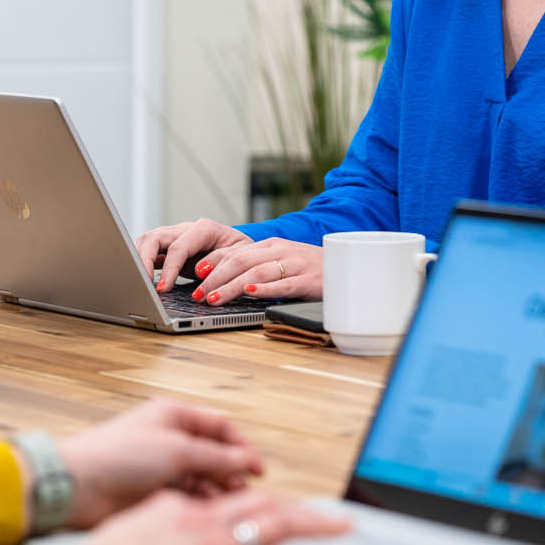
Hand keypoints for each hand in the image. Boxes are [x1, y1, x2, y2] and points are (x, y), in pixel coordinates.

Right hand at [24, 488, 348, 544]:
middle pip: (262, 502)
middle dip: (297, 506)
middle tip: (324, 511)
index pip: (226, 499)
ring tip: (341, 526)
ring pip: (280, 525)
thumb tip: (161, 539)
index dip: (254, 503)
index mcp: (177, 507)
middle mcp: (203, 521)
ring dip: (316, 523)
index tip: (270, 508)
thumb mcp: (125, 537)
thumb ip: (153, 532)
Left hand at [57, 401, 261, 527]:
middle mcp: (168, 439)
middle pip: (213, 454)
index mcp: (173, 416)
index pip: (219, 426)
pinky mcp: (152, 493)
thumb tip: (247, 460)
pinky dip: (200, 504)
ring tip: (231, 507)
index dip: (241, 447)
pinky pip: (186, 497)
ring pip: (201, 478)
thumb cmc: (116, 455)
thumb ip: (216, 456)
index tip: (257, 468)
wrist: (78, 486)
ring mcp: (160, 467)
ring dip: (218, 491)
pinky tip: (209, 515)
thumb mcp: (176, 450)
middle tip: (246, 493)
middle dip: (232, 472)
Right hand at [135, 218, 251, 291]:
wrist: (243, 249)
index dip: (169, 268)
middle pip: (154, 237)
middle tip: (142, 284)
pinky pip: (150, 252)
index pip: (179, 246)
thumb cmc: (243, 252)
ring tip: (139, 282)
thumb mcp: (241, 256)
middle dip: (143, 260)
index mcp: (205, 228)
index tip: (163, 288)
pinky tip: (143, 280)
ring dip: (139, 260)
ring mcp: (175, 238)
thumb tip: (200, 270)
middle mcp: (186, 230)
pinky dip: (143, 264)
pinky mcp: (169, 250)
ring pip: (147, 241)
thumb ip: (222, 261)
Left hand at [193, 239, 321, 304]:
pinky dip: (264, 289)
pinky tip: (250, 294)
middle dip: (216, 278)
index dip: (214, 262)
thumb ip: (258, 265)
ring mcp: (295, 265)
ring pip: (257, 273)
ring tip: (215, 298)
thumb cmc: (310, 268)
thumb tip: (226, 279)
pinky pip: (284, 284)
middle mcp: (280, 251)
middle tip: (199, 293)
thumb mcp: (282, 261)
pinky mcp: (309, 280)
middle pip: (241, 261)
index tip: (196, 273)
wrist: (349, 265)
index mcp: (271, 245)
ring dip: (232, 286)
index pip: (236, 251)